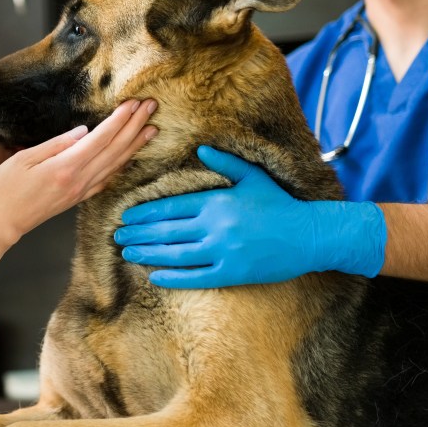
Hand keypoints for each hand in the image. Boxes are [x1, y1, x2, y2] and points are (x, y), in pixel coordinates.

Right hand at [0, 99, 157, 248]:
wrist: (0, 223)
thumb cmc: (4, 190)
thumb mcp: (23, 159)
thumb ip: (55, 144)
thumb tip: (83, 132)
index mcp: (65, 167)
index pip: (100, 139)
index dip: (119, 120)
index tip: (133, 103)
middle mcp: (78, 181)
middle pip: (115, 150)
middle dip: (135, 127)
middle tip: (152, 107)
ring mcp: (80, 191)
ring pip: (116, 165)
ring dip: (135, 145)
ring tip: (152, 129)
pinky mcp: (78, 198)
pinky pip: (107, 179)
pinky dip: (122, 166)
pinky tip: (130, 157)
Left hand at [113, 146, 385, 288]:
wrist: (311, 235)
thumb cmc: (280, 204)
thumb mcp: (253, 177)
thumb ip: (225, 162)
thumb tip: (200, 148)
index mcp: (217, 202)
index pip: (171, 207)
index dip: (145, 213)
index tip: (126, 216)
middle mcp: (216, 227)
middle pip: (167, 231)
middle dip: (139, 234)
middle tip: (116, 236)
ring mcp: (224, 251)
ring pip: (176, 254)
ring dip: (148, 254)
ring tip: (127, 253)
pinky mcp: (233, 273)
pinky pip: (196, 277)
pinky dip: (173, 278)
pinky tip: (153, 277)